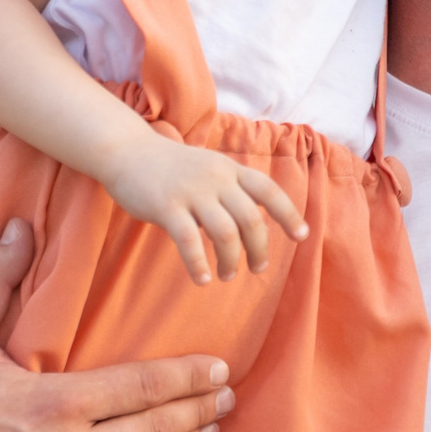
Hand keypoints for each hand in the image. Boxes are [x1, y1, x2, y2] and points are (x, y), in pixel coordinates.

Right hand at [105, 132, 309, 282]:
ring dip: (231, 261)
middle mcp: (216, 179)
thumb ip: (231, 189)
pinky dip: (198, 264)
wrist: (128, 151)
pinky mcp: (166, 207)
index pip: (269, 191)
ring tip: (227, 275)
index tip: (302, 236)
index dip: (289, 214)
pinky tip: (202, 279)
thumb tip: (251, 225)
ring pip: (225, 234)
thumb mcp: (210, 167)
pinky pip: (189, 241)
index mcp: (230, 169)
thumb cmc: (172, 167)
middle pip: (251, 219)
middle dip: (259, 249)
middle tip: (257, 268)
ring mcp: (192, 192)